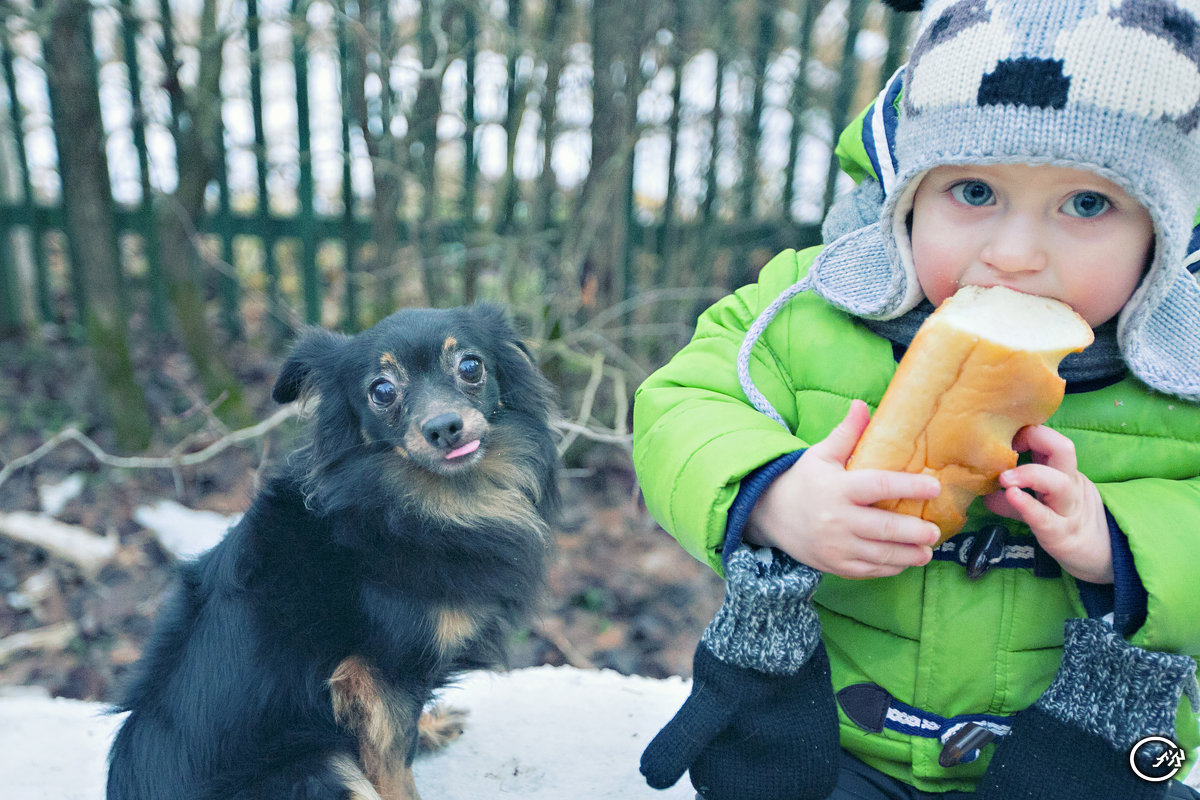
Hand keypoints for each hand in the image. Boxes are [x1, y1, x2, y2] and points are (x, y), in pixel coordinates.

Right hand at [745, 400, 941, 578]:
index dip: (909, 486)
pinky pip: (868, 570)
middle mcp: (837, 519)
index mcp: (837, 488)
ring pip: (880, 554)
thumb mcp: (821, 454)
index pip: (878, 486)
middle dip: (914, 532)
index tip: (935, 486)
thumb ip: (846, 433)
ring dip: (908, 555)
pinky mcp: (835, 564)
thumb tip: (862, 404)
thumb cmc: (803, 481)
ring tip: (927, 550)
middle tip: (934, 530)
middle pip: (883, 528)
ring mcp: (835, 545)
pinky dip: (890, 567)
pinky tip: (905, 560)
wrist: (770, 515)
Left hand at [984, 425, 1111, 583]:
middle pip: (1063, 450)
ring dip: (1028, 474)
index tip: (1005, 436)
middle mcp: (1069, 485)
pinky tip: (1011, 497)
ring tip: (1004, 478)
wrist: (1103, 556)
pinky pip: (1045, 518)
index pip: (1052, 439)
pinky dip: (1027, 506)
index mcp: (1064, 471)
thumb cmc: (1065, 521)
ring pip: (1058, 484)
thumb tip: (982, 482)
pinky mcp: (1061, 535)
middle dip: (1036, 437)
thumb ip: (1017, 488)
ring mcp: (1067, 509)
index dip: (1029, 432)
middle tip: (1005, 444)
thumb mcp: (1043, 499)